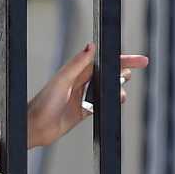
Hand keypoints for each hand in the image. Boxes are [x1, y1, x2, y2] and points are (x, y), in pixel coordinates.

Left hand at [27, 43, 149, 147]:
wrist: (35, 127)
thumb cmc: (43, 103)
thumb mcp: (62, 81)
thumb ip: (77, 64)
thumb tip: (91, 45)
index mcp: (76, 71)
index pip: (103, 61)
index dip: (121, 59)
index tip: (137, 60)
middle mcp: (80, 82)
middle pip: (108, 72)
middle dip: (124, 69)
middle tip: (140, 66)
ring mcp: (82, 97)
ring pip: (106, 88)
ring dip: (117, 88)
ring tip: (122, 93)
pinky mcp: (82, 111)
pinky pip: (101, 104)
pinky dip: (110, 102)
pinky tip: (117, 101)